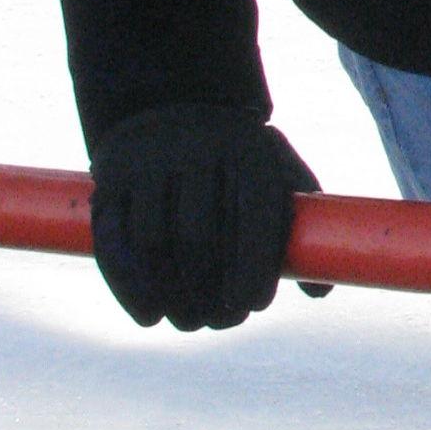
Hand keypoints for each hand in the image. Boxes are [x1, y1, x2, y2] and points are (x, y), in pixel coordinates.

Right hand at [89, 105, 324, 330]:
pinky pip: (114, 242)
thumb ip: (300, 230)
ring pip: (154, 244)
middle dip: (210, 292)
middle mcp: (197, 152)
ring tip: (191, 321)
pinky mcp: (110, 182)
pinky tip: (150, 316)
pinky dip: (130, 288)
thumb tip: (320, 292)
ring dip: (171, 296)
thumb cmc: (242, 162)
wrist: (179, 108)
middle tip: (223, 322)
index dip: (253, 266)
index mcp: (249, 152)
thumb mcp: (279, 177)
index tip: (253, 306)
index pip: (253, 214)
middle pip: (198, 237)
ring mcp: (148, 165)